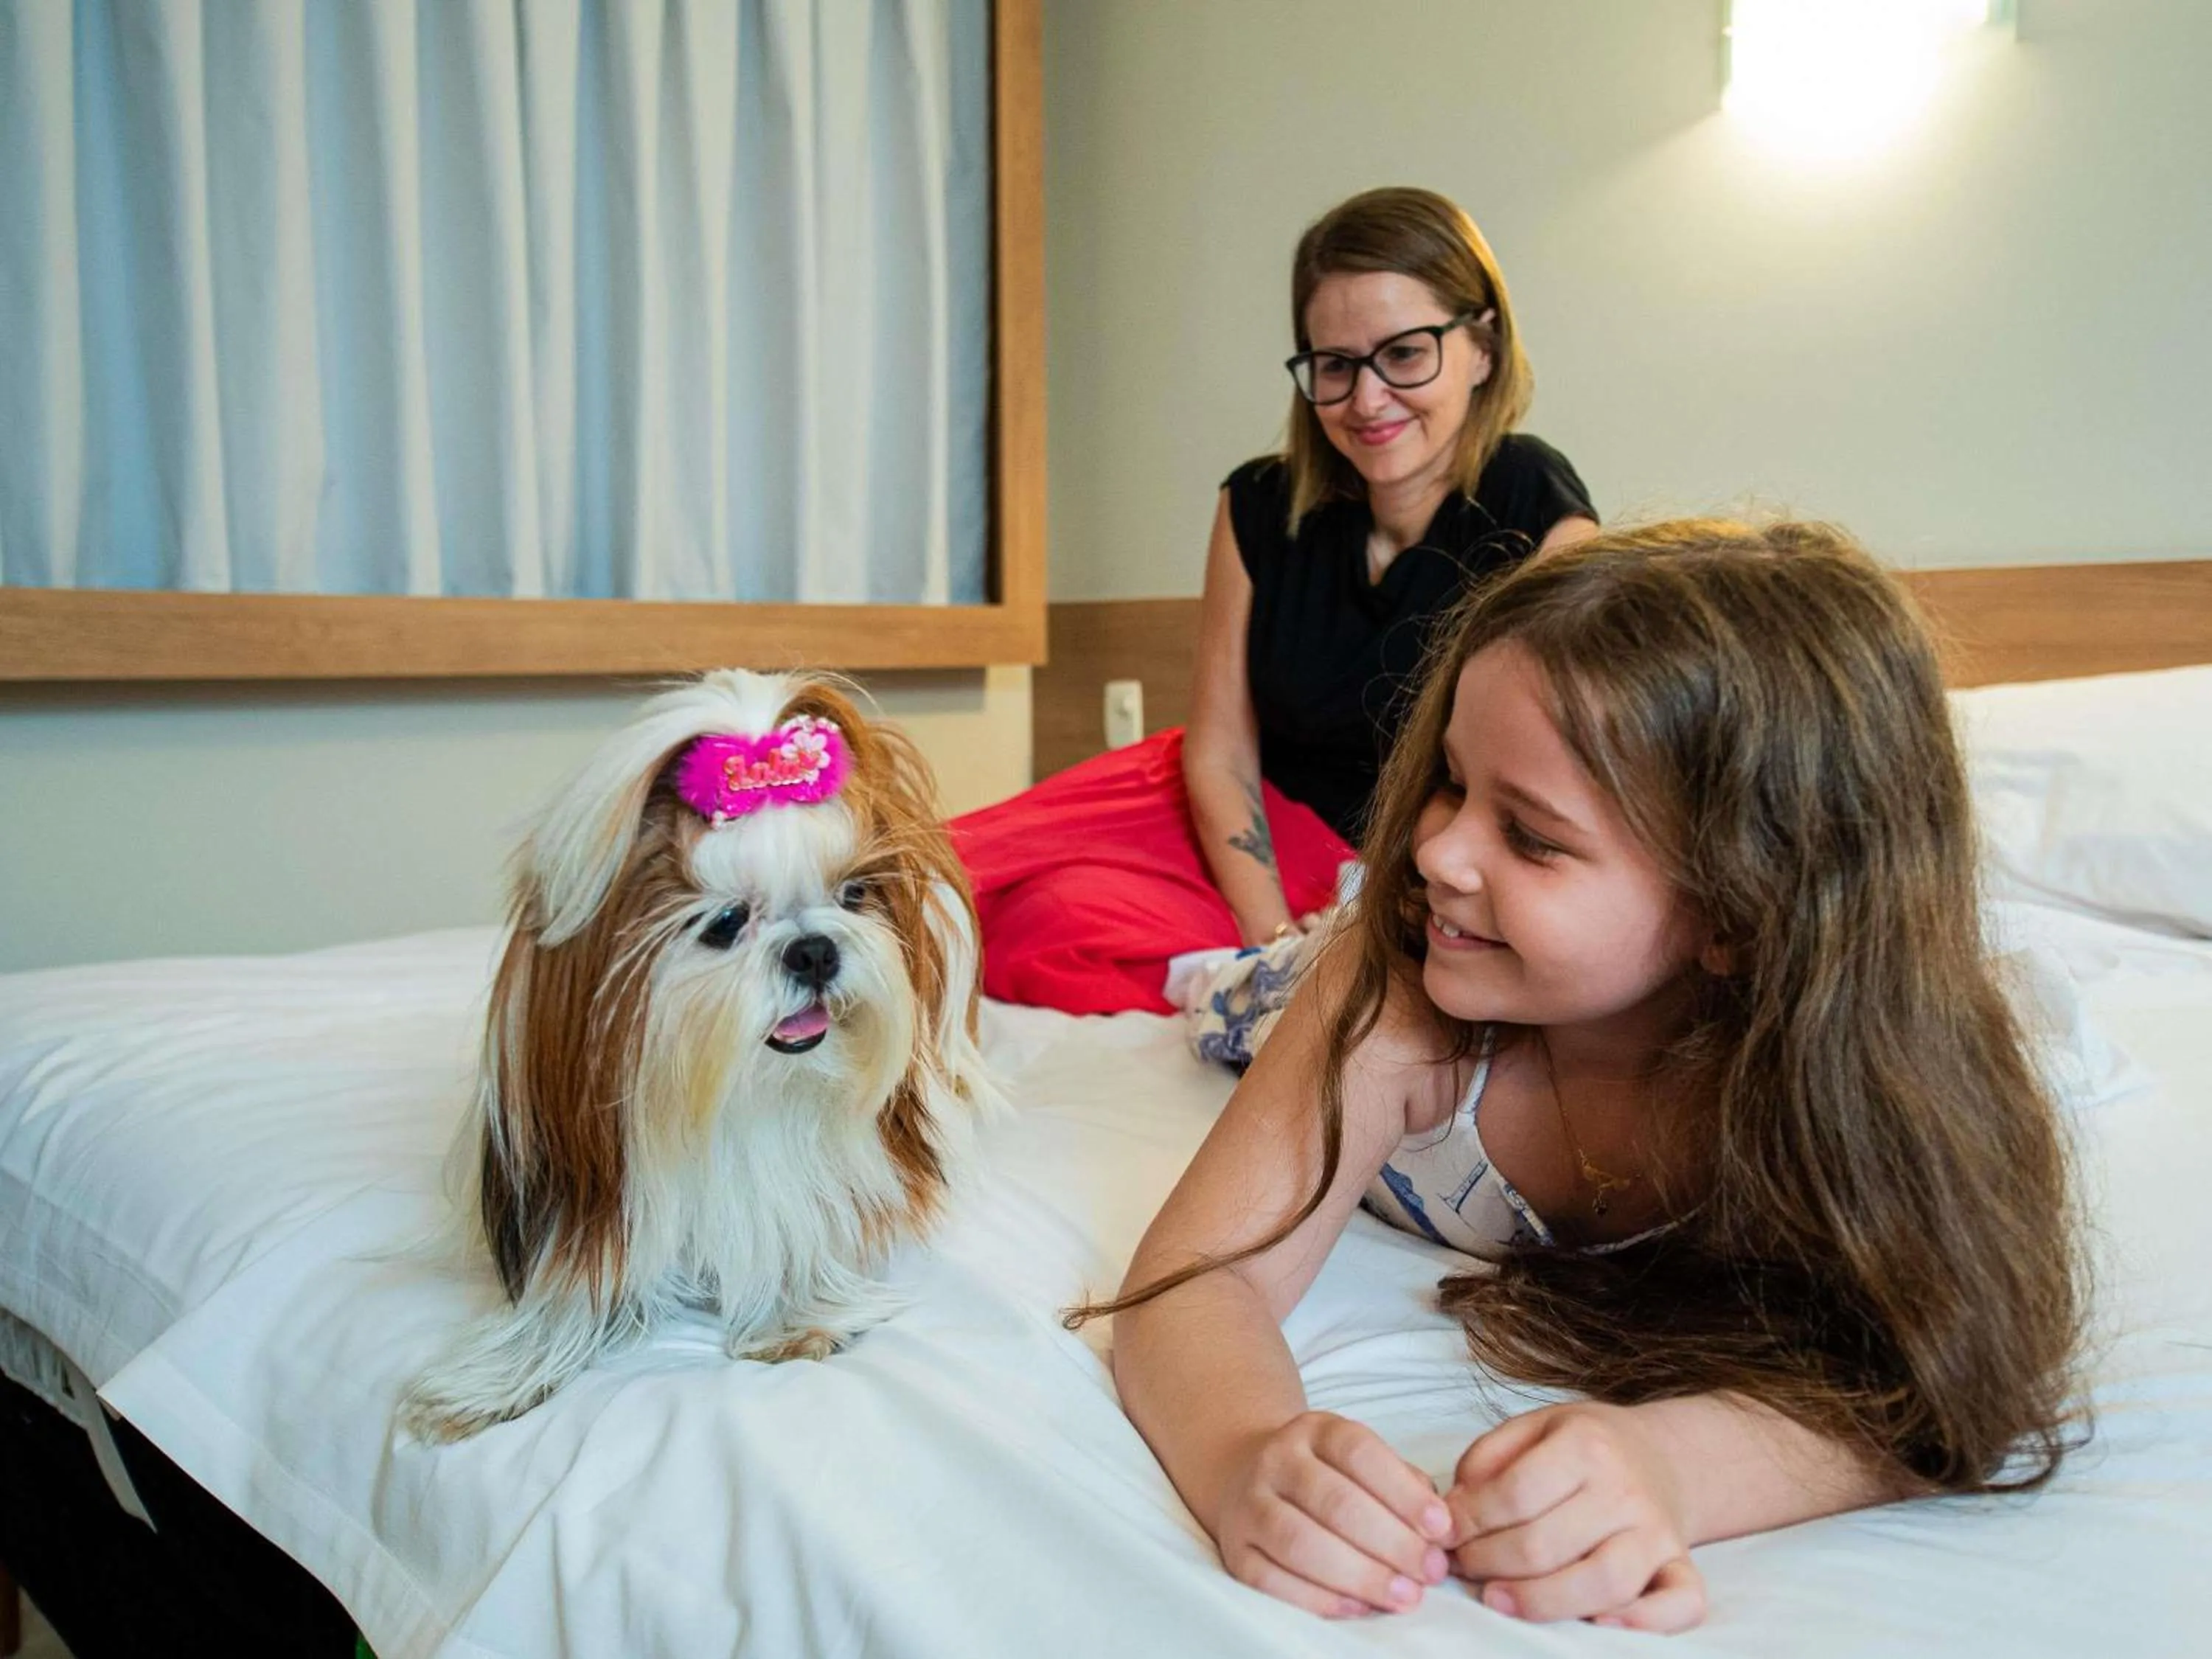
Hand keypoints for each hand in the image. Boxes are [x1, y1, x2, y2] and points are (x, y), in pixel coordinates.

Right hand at [1211, 1411, 1454, 1618]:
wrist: (1247, 1478)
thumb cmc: (1326, 1476)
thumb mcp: (1362, 1461)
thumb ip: (1402, 1484)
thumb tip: (1438, 1528)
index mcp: (1314, 1430)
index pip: (1359, 1453)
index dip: (1403, 1492)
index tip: (1441, 1528)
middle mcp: (1277, 1460)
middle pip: (1334, 1502)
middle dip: (1391, 1542)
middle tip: (1429, 1572)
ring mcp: (1249, 1505)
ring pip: (1300, 1542)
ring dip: (1359, 1575)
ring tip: (1404, 1596)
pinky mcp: (1234, 1551)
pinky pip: (1271, 1581)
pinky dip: (1318, 1599)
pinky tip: (1358, 1608)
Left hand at [1444, 1403, 1707, 1632]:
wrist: (1661, 1457)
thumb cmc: (1586, 1447)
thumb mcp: (1534, 1428)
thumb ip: (1487, 1459)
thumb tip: (1453, 1511)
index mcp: (1587, 1445)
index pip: (1516, 1494)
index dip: (1469, 1521)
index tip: (1444, 1533)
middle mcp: (1626, 1491)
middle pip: (1547, 1544)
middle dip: (1489, 1563)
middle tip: (1462, 1566)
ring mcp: (1657, 1534)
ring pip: (1603, 1583)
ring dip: (1540, 1601)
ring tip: (1497, 1599)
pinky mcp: (1681, 1568)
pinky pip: (1678, 1605)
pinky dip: (1644, 1623)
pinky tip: (1597, 1624)